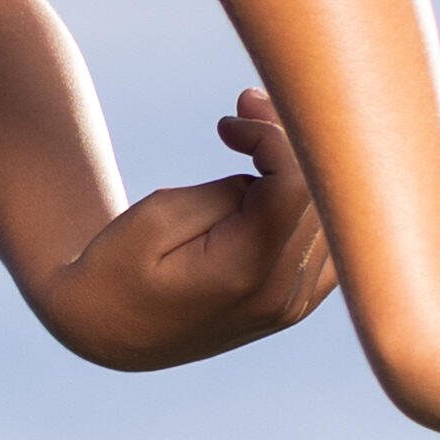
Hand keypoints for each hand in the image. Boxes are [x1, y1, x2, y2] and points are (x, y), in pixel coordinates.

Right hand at [34, 87, 340, 370]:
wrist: (106, 335)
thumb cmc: (115, 271)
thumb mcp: (155, 219)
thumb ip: (227, 192)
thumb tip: (275, 175)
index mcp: (244, 273)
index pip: (296, 184)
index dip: (271, 136)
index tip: (225, 125)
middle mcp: (282, 294)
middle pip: (320, 193)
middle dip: (287, 138)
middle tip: (243, 104)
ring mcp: (294, 304)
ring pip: (333, 212)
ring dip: (302, 164)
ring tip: (253, 135)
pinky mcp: (295, 303)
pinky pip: (332, 240)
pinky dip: (315, 200)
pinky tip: (277, 177)